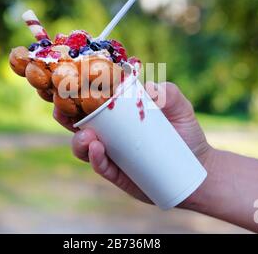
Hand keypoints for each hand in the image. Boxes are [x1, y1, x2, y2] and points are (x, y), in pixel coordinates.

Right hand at [53, 81, 213, 204]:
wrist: (196, 167)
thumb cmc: (185, 132)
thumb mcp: (179, 106)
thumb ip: (168, 92)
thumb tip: (148, 87)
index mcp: (117, 112)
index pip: (90, 100)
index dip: (74, 93)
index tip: (64, 83)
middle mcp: (109, 131)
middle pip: (78, 123)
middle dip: (64, 116)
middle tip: (61, 110)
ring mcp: (111, 152)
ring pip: (83, 146)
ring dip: (79, 140)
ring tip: (88, 136)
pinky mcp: (116, 172)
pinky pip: (99, 165)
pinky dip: (94, 158)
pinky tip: (97, 149)